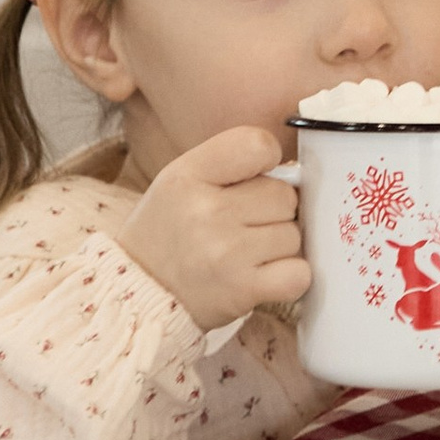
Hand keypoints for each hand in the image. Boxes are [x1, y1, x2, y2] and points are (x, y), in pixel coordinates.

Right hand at [123, 124, 309, 332]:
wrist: (140, 295)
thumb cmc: (169, 233)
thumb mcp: (182, 181)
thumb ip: (233, 164)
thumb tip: (296, 173)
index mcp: (188, 175)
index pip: (258, 144)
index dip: (267, 160)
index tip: (255, 178)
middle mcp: (206, 211)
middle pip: (285, 195)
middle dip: (273, 211)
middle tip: (242, 227)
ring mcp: (226, 252)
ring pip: (293, 235)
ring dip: (278, 246)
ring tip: (244, 255)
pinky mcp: (242, 290)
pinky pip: (299, 273)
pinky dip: (290, 276)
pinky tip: (263, 276)